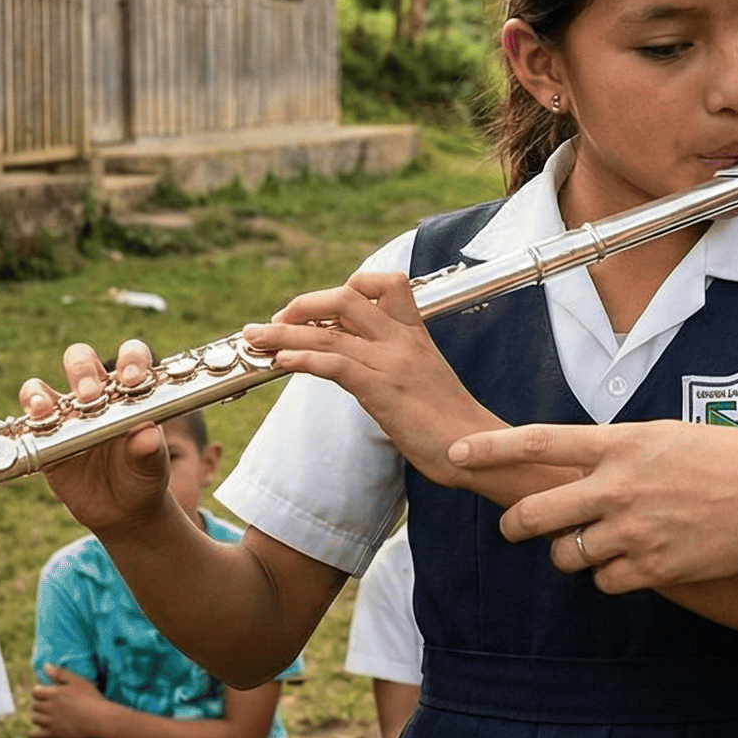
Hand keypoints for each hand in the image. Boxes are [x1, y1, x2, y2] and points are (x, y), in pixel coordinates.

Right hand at [20, 341, 173, 537]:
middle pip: (81, 361)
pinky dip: (28, 414)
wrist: (122, 510)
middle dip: (82, 371)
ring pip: (44, 386)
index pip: (131, 357)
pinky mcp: (44, 437)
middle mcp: (96, 396)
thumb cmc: (143, 477)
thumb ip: (150, 450)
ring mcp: (67, 415)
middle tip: (89, 395)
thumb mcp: (152, 466)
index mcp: (129, 392)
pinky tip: (36, 421)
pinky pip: (29, 418)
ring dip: (41, 392)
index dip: (131, 358)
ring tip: (47, 409)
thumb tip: (147, 435)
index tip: (132, 378)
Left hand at [27, 663, 110, 737]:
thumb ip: (60, 674)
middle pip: (34, 706)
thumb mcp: (78, 682)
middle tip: (46, 704)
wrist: (100, 719)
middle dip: (39, 704)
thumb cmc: (91, 698)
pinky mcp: (53, 735)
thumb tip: (45, 666)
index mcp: (54, 693)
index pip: (35, 692)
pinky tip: (35, 733)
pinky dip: (33, 734)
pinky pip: (35, 736)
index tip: (44, 692)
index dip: (39, 691)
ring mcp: (51, 722)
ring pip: (35, 719)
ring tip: (46, 716)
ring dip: (38, 717)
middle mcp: (50, 708)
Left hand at [246, 272, 498, 477]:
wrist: (484, 453)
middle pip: (345, 296)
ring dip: (283, 331)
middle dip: (302, 304)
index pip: (383, 284)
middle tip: (274, 323)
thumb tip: (365, 370)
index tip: (318, 310)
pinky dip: (302, 358)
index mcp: (416, 334)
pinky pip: (335, 363)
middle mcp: (403, 340)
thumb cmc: (455, 429)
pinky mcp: (384, 389)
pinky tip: (281, 361)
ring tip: (254, 336)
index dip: (346, 287)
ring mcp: (394, 362)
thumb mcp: (426, 382)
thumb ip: (398, 367)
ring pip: (329, 330)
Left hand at [450, 419, 737, 591]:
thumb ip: (618, 451)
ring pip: (566, 556)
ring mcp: (634, 530)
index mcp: (622, 443)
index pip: (539, 442)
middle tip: (516, 528)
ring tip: (599, 543)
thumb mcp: (666, 436)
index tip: (456, 451)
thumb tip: (581, 466)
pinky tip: (635, 562)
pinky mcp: (653, 568)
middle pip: (536, 513)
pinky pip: (604, 583)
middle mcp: (619, 486)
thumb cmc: (728, 460)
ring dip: (571, 554)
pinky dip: (610, 577)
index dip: (491, 449)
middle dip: (516, 526)